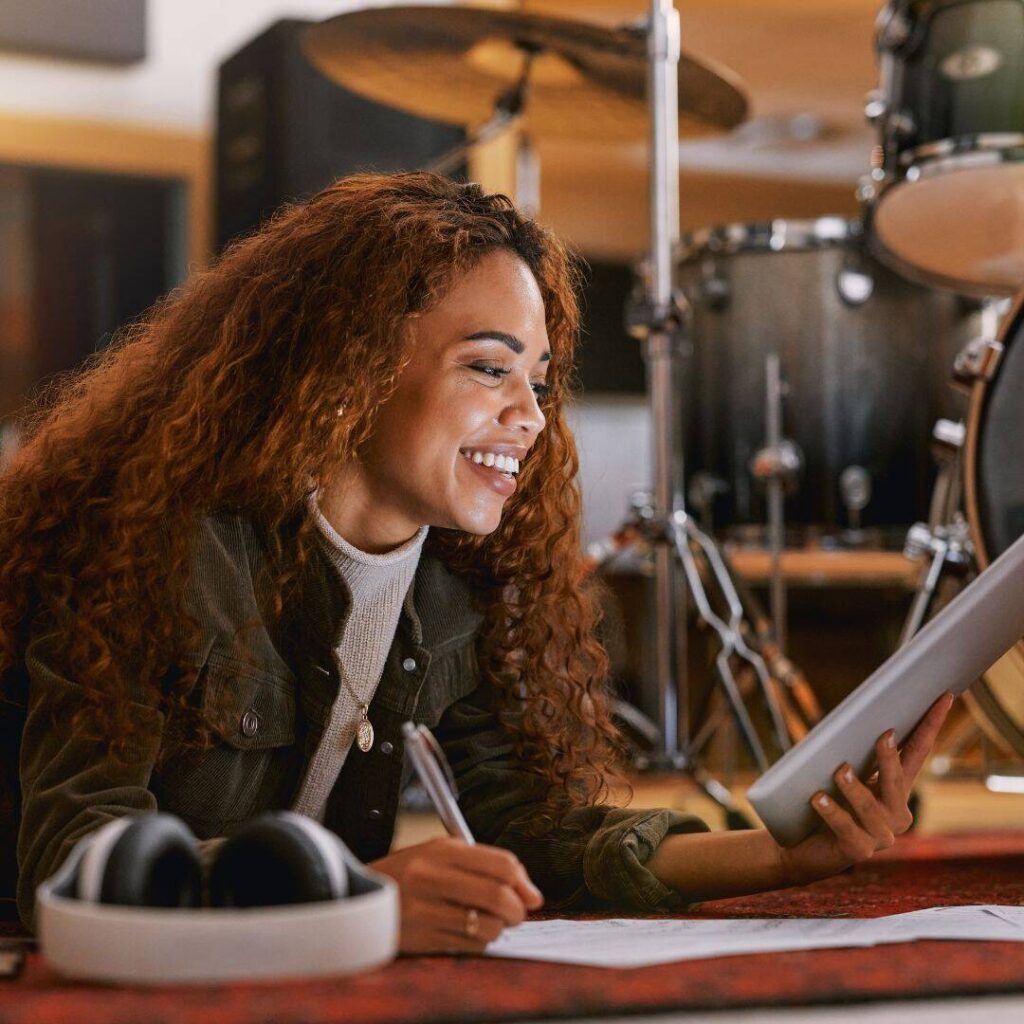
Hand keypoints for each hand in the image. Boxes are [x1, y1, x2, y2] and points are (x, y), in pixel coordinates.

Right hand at [368, 837, 543, 954]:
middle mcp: (433, 877)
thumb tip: (534, 896)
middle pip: (498, 895)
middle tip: (515, 915)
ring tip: (487, 923)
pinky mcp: (420, 938)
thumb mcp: (440, 856)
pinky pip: (468, 946)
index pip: (501, 864)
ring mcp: (425, 909)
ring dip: (497, 929)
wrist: (360, 898)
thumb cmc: (409, 875)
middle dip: (517, 910)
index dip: (523, 882)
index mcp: (442, 850)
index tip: (530, 895)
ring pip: (486, 926)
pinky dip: (478, 943)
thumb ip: (485, 867)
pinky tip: (466, 933)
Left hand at [777, 691, 954, 885]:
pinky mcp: (858, 852)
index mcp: (895, 789)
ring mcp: (880, 836)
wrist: (802, 847)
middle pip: (898, 782)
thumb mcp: (843, 774)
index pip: (917, 753)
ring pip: (871, 808)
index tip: (944, 697)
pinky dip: (832, 812)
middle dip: (891, 759)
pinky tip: (818, 798)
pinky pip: (847, 829)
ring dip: (855, 788)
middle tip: (883, 735)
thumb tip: (854, 718)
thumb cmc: (826, 802)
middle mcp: (895, 814)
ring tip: (840, 770)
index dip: (930, 726)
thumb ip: (855, 753)